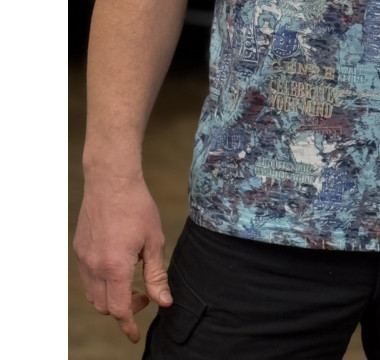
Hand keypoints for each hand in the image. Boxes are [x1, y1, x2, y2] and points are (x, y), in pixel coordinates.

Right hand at [73, 177, 172, 342]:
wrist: (111, 180)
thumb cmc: (137, 207)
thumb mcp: (155, 241)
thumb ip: (156, 275)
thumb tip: (164, 302)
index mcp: (115, 266)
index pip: (118, 309)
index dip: (128, 324)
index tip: (134, 334)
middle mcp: (94, 266)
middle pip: (104, 306)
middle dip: (122, 309)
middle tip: (142, 297)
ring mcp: (84, 258)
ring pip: (92, 294)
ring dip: (110, 297)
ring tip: (130, 282)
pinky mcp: (79, 249)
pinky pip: (87, 277)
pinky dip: (101, 282)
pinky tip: (117, 266)